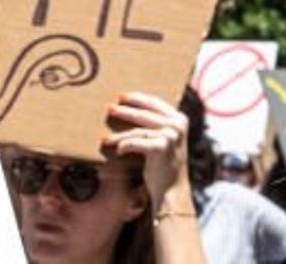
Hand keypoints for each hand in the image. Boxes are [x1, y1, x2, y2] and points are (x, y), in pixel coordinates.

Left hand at [103, 90, 192, 211]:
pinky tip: (117, 149)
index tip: (122, 97)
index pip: (155, 103)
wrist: (173, 189)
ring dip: (119, 134)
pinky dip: (125, 145)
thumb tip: (133, 110)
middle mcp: (177, 124)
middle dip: (125, 111)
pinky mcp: (162, 146)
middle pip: (144, 114)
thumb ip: (157, 125)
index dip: (137, 99)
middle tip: (109, 109)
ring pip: (138, 130)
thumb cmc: (165, 165)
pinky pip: (137, 142)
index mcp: (180, 119)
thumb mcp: (166, 139)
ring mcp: (171, 135)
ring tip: (105, 138)